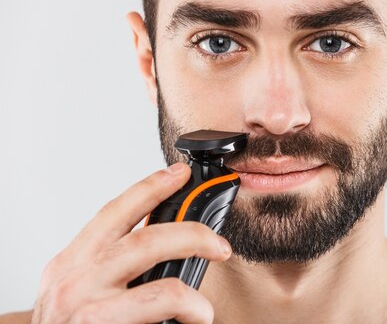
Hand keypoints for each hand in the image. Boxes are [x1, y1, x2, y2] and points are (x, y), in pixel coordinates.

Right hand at [30, 163, 230, 323]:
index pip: (113, 214)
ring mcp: (82, 302)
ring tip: (212, 280)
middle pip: (140, 233)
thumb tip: (165, 249)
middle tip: (218, 242)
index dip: (149, 189)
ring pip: (148, 252)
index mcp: (69, 266)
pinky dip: (191, 304)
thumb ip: (111, 271)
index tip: (178, 174)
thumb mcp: (80, 298)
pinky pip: (159, 299)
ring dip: (192, 255)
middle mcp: (72, 278)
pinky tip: (198, 315)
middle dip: (189, 229)